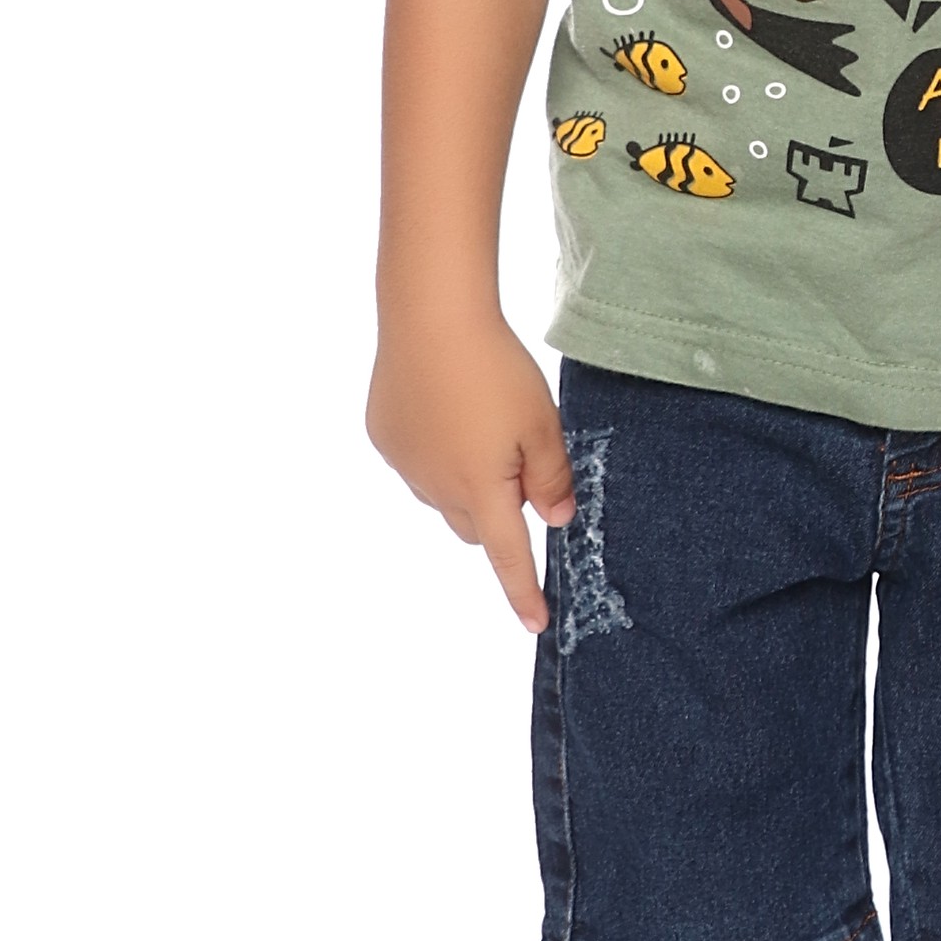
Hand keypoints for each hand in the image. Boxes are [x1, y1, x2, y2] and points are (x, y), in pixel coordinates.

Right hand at [366, 310, 575, 629]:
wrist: (430, 317)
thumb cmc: (496, 368)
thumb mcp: (542, 422)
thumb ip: (553, 477)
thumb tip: (555, 520)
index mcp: (483, 490)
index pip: (509, 556)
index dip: (524, 592)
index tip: (537, 624)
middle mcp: (437, 488)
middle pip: (476, 525)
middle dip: (497, 513)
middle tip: (517, 460)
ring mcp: (405, 464)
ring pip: (444, 495)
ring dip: (464, 480)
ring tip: (478, 418)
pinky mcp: (384, 436)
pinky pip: (417, 462)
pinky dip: (435, 450)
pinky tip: (444, 404)